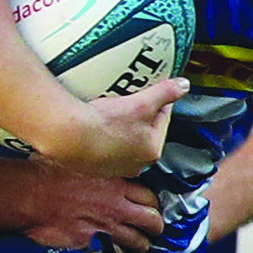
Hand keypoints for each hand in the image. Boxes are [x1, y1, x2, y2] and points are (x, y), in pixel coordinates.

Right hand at [19, 166, 162, 251]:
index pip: (148, 196)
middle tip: (154, 229)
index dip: (152, 203)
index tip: (150, 206)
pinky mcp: (90, 243)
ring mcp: (104, 227)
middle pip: (151, 220)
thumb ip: (96, 169)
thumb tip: (100, 168)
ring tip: (140, 246)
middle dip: (155, 226)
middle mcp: (114, 206)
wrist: (28, 195)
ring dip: (141, 244)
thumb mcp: (78, 160)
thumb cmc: (45, 174)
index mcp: (113, 183)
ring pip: (137, 241)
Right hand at [40, 76, 186, 176]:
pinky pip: (104, 145)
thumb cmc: (105, 124)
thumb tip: (183, 86)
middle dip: (138, 114)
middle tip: (128, 98)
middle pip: (143, 130)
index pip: (163, 119)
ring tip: (110, 109)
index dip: (158, 100)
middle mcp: (135, 164)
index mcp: (152, 150)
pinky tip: (95, 123)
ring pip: (124, 139)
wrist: (69, 137)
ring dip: (120, 125)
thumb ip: (165, 92)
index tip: (151, 89)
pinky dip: (103, 134)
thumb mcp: (142, 103)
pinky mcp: (95, 165)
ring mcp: (114, 167)